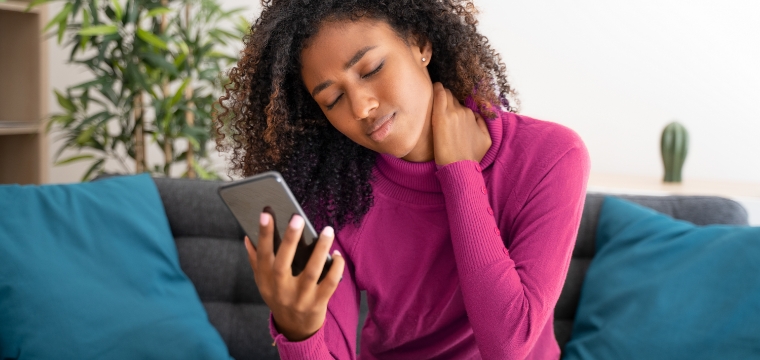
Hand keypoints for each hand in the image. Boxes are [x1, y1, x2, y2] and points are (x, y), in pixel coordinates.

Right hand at [244, 213, 344, 340]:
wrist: (295, 329)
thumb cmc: (280, 298)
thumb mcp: (264, 283)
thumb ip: (256, 261)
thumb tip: (247, 238)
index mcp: (266, 281)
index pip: (262, 256)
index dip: (263, 235)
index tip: (265, 214)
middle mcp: (281, 290)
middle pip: (283, 264)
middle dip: (289, 240)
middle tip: (297, 217)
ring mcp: (300, 298)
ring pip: (311, 272)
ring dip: (320, 250)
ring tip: (327, 230)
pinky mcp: (318, 304)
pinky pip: (329, 284)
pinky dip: (335, 268)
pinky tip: (337, 253)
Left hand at [431, 82, 491, 166]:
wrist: (460, 166)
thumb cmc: (471, 157)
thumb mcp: (486, 139)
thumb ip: (482, 124)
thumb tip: (475, 116)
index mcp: (472, 116)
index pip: (459, 103)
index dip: (452, 105)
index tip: (446, 106)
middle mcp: (463, 112)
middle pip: (452, 97)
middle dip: (446, 98)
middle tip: (438, 101)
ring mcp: (452, 113)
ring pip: (446, 95)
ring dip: (441, 95)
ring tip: (434, 94)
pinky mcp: (440, 117)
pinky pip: (439, 95)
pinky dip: (437, 90)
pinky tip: (434, 86)